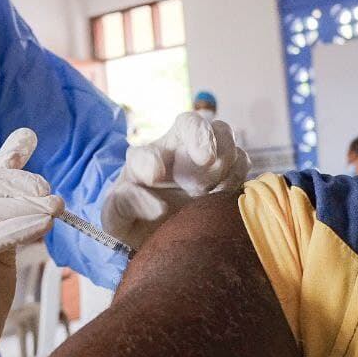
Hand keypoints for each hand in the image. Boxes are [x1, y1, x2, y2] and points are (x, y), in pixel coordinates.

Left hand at [101, 112, 250, 248]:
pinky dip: (237, 176)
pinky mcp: (227, 174)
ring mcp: (205, 160)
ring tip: (209, 191)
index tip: (154, 176)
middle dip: (202, 137)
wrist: (154, 232)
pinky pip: (242, 162)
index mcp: (146, 159)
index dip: (153, 160)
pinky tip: (222, 197)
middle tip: (204, 161)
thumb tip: (159, 206)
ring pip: (224, 138)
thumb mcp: (115, 216)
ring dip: (222, 162)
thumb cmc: (132, 219)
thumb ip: (124, 205)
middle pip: (193, 123)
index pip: (147, 154)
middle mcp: (177, 152)